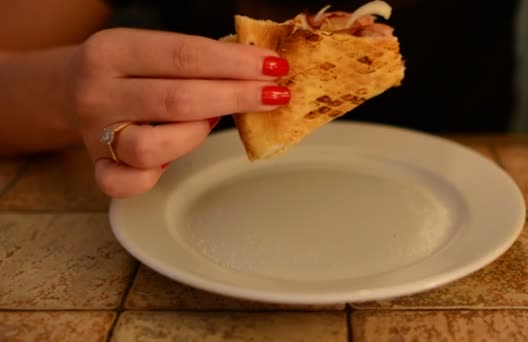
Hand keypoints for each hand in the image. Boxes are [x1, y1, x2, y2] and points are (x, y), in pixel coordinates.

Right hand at [66, 28, 289, 197]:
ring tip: (209, 121)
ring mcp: (94, 134)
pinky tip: (174, 156)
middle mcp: (97, 92)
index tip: (274, 68)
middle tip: (274, 96)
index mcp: (112, 50)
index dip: (235, 64)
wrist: (68, 87)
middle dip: (236, 97)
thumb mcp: (152, 48)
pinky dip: (158, 174)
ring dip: (196, 134)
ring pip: (154, 147)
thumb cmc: (130, 68)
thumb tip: (260, 72)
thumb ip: (197, 59)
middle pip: (178, 100)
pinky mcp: (97, 168)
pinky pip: (129, 184)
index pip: (185, 56)